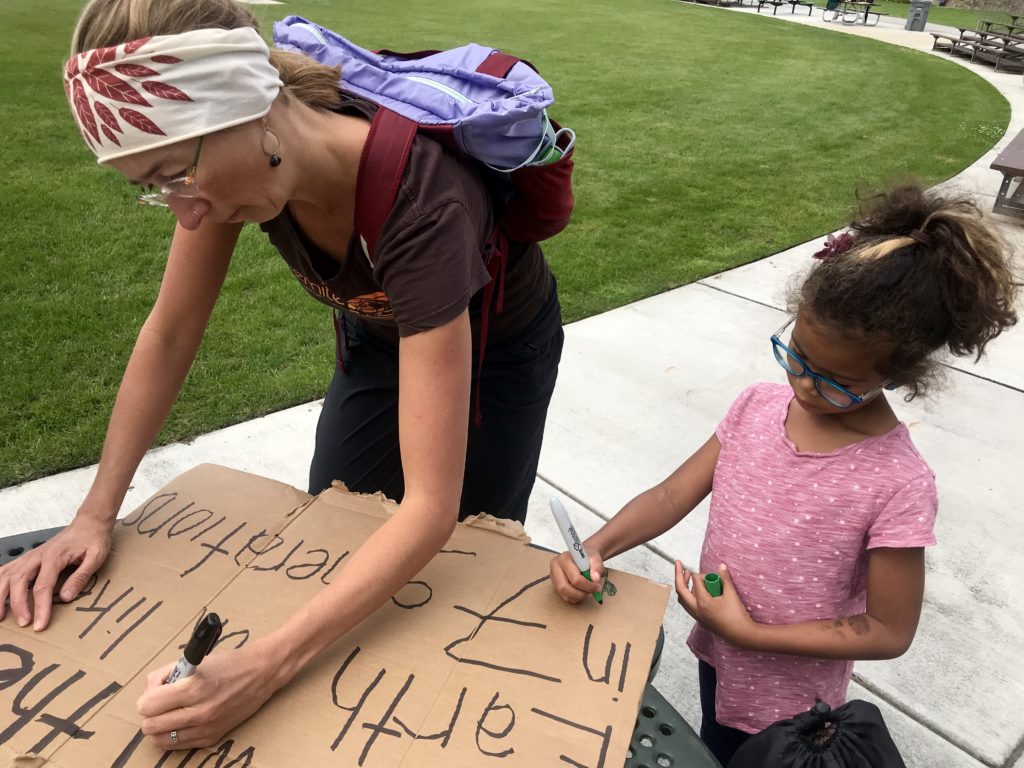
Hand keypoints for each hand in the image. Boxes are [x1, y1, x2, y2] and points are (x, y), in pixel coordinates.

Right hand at [0, 514, 111, 630]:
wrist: (88, 522)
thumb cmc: (93, 539)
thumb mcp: (96, 557)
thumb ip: (80, 577)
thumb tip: (66, 598)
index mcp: (54, 557)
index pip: (43, 586)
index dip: (40, 607)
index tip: (40, 625)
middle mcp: (37, 555)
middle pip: (19, 581)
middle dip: (18, 604)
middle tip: (23, 623)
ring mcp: (30, 556)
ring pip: (6, 575)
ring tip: (0, 616)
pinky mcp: (27, 558)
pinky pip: (6, 569)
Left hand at [138, 639, 281, 748]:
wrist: (261, 674)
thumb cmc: (229, 663)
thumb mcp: (195, 660)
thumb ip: (166, 674)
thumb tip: (149, 689)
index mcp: (193, 688)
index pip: (147, 705)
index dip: (146, 697)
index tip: (155, 690)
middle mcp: (199, 712)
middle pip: (150, 726)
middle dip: (149, 713)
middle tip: (160, 702)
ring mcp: (205, 728)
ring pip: (160, 740)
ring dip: (159, 726)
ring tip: (169, 712)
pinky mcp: (212, 737)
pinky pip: (177, 745)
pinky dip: (172, 735)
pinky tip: (181, 721)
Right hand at [549, 549, 604, 603]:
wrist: (582, 557)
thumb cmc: (587, 557)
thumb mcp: (595, 558)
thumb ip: (597, 566)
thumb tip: (595, 579)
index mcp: (564, 559)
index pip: (574, 577)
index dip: (587, 585)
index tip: (597, 586)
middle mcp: (555, 568)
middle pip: (565, 587)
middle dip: (581, 593)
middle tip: (592, 592)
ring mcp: (554, 577)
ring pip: (565, 594)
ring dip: (579, 597)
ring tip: (588, 591)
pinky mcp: (555, 585)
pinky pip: (565, 597)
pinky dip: (576, 598)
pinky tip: (582, 592)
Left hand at [674, 562, 756, 647]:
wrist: (741, 634)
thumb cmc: (737, 615)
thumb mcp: (732, 594)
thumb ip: (725, 579)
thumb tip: (721, 565)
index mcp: (703, 602)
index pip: (696, 582)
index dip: (701, 575)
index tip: (710, 574)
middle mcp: (696, 610)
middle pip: (681, 591)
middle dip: (678, 576)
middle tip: (679, 565)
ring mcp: (697, 616)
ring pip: (682, 600)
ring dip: (682, 587)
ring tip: (686, 577)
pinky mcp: (700, 620)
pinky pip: (688, 606)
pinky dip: (687, 596)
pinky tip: (695, 591)